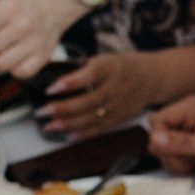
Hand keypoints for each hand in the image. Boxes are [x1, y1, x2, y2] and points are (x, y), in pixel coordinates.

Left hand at [0, 0, 84, 79]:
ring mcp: (34, 44)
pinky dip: (14, 67)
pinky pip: (20, 73)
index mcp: (9, 7)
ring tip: (1, 49)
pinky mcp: (42, 58)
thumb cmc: (19, 3)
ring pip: (1, 64)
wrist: (52, 6)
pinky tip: (15, 56)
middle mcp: (23, 26)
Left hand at [39, 53, 158, 138]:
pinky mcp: (118, 119)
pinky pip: (99, 129)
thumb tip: (54, 74)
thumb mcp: (104, 59)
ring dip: (68, 124)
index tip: (50, 88)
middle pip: (87, 102)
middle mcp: (113, 88)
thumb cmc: (123, 67)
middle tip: (44, 111)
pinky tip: (68, 135)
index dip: (68, 83)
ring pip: (91, 118)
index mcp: (108, 69)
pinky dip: (83, 134)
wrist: (151, 78)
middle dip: (63, 108)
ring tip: (50, 126)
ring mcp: (117, 106)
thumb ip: (81, 67)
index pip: (87, 77)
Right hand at [147, 95, 194, 179]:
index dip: (162, 140)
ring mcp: (180, 128)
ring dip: (174, 160)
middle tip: (191, 159)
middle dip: (169, 152)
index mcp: (190, 107)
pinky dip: (176, 164)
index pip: (157, 121)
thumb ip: (182, 143)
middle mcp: (182, 114)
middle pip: (154, 134)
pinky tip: (192, 164)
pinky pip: (165, 154)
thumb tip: (156, 138)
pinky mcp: (180, 141)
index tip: (180, 153)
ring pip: (158, 147)